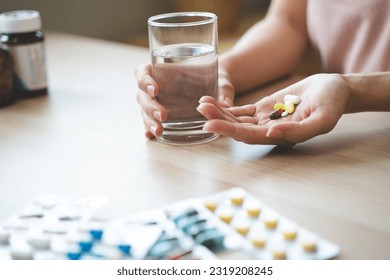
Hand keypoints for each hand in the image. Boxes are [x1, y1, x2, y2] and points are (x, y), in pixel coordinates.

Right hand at [135, 62, 234, 138]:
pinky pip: (150, 120)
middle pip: (142, 95)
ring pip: (145, 110)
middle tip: (163, 116)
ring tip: (159, 131)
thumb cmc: (216, 78)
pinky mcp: (161, 114)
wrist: (217, 87)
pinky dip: (149, 128)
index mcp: (162, 70)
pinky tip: (151, 136)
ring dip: (149, 120)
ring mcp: (157, 101)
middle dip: (150, 106)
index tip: (156, 90)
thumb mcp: (222, 82)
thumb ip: (223, 91)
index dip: (145, 80)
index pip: (143, 72)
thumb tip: (226, 105)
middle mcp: (156, 86)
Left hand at [197, 74, 350, 145]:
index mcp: (281, 137)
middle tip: (202, 113)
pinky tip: (211, 101)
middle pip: (238, 128)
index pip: (250, 136)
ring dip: (219, 113)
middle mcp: (268, 131)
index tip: (211, 125)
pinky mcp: (263, 108)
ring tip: (201, 104)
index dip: (230, 131)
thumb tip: (271, 134)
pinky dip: (226, 106)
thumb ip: (299, 130)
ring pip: (236, 119)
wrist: (334, 90)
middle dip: (219, 121)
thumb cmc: (333, 104)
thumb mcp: (322, 119)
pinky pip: (240, 110)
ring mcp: (264, 119)